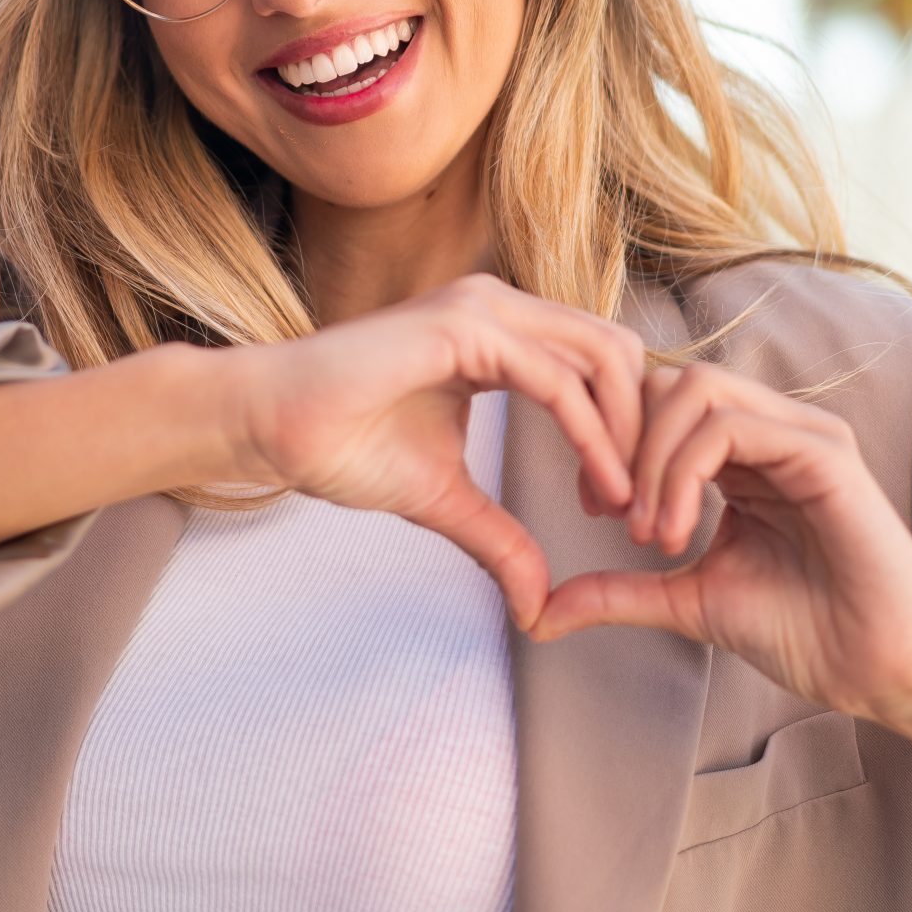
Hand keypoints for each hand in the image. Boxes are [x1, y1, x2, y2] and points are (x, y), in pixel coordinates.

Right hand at [219, 273, 649, 632]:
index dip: (624, 430)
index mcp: (498, 332)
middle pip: (616, 352)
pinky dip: (590, 436)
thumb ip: (499, 537)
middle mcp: (497, 306)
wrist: (269, 425)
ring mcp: (482, 308)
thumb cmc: (340, 444)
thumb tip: (537, 604)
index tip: (622, 505)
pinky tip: (599, 488)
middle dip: (642, 430)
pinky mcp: (463, 326)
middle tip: (641, 508)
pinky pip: (555, 379)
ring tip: (626, 505)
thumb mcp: (443, 498)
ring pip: (600, 357)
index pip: (596, 363)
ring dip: (626, 436)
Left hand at [527, 361, 911, 726]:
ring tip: (648, 532)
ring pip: (696, 389)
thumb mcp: (688, 600)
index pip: (658, 400)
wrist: (876, 671)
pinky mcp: (826, 454)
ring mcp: (803, 435)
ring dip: (652, 459)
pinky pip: (734, 426)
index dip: (610, 442)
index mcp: (742, 453)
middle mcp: (772, 430)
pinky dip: (685, 471)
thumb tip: (540, 610)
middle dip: (622, 441)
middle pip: (668, 380)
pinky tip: (676, 530)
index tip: (590, 509)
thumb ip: (620, 591)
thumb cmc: (801, 631)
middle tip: (611, 514)